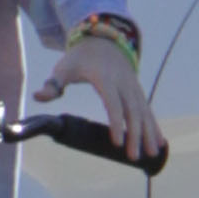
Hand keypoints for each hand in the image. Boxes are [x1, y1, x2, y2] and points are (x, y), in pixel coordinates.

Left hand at [36, 34, 163, 160]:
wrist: (104, 41)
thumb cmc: (80, 58)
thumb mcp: (63, 68)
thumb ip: (52, 85)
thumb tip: (38, 97)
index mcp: (105, 78)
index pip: (112, 104)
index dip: (115, 123)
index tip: (117, 142)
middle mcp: (123, 84)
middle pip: (132, 111)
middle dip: (135, 135)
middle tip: (132, 157)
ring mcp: (133, 88)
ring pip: (144, 112)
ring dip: (150, 134)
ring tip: (152, 154)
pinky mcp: (138, 92)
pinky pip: (148, 111)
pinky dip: (154, 127)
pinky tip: (160, 143)